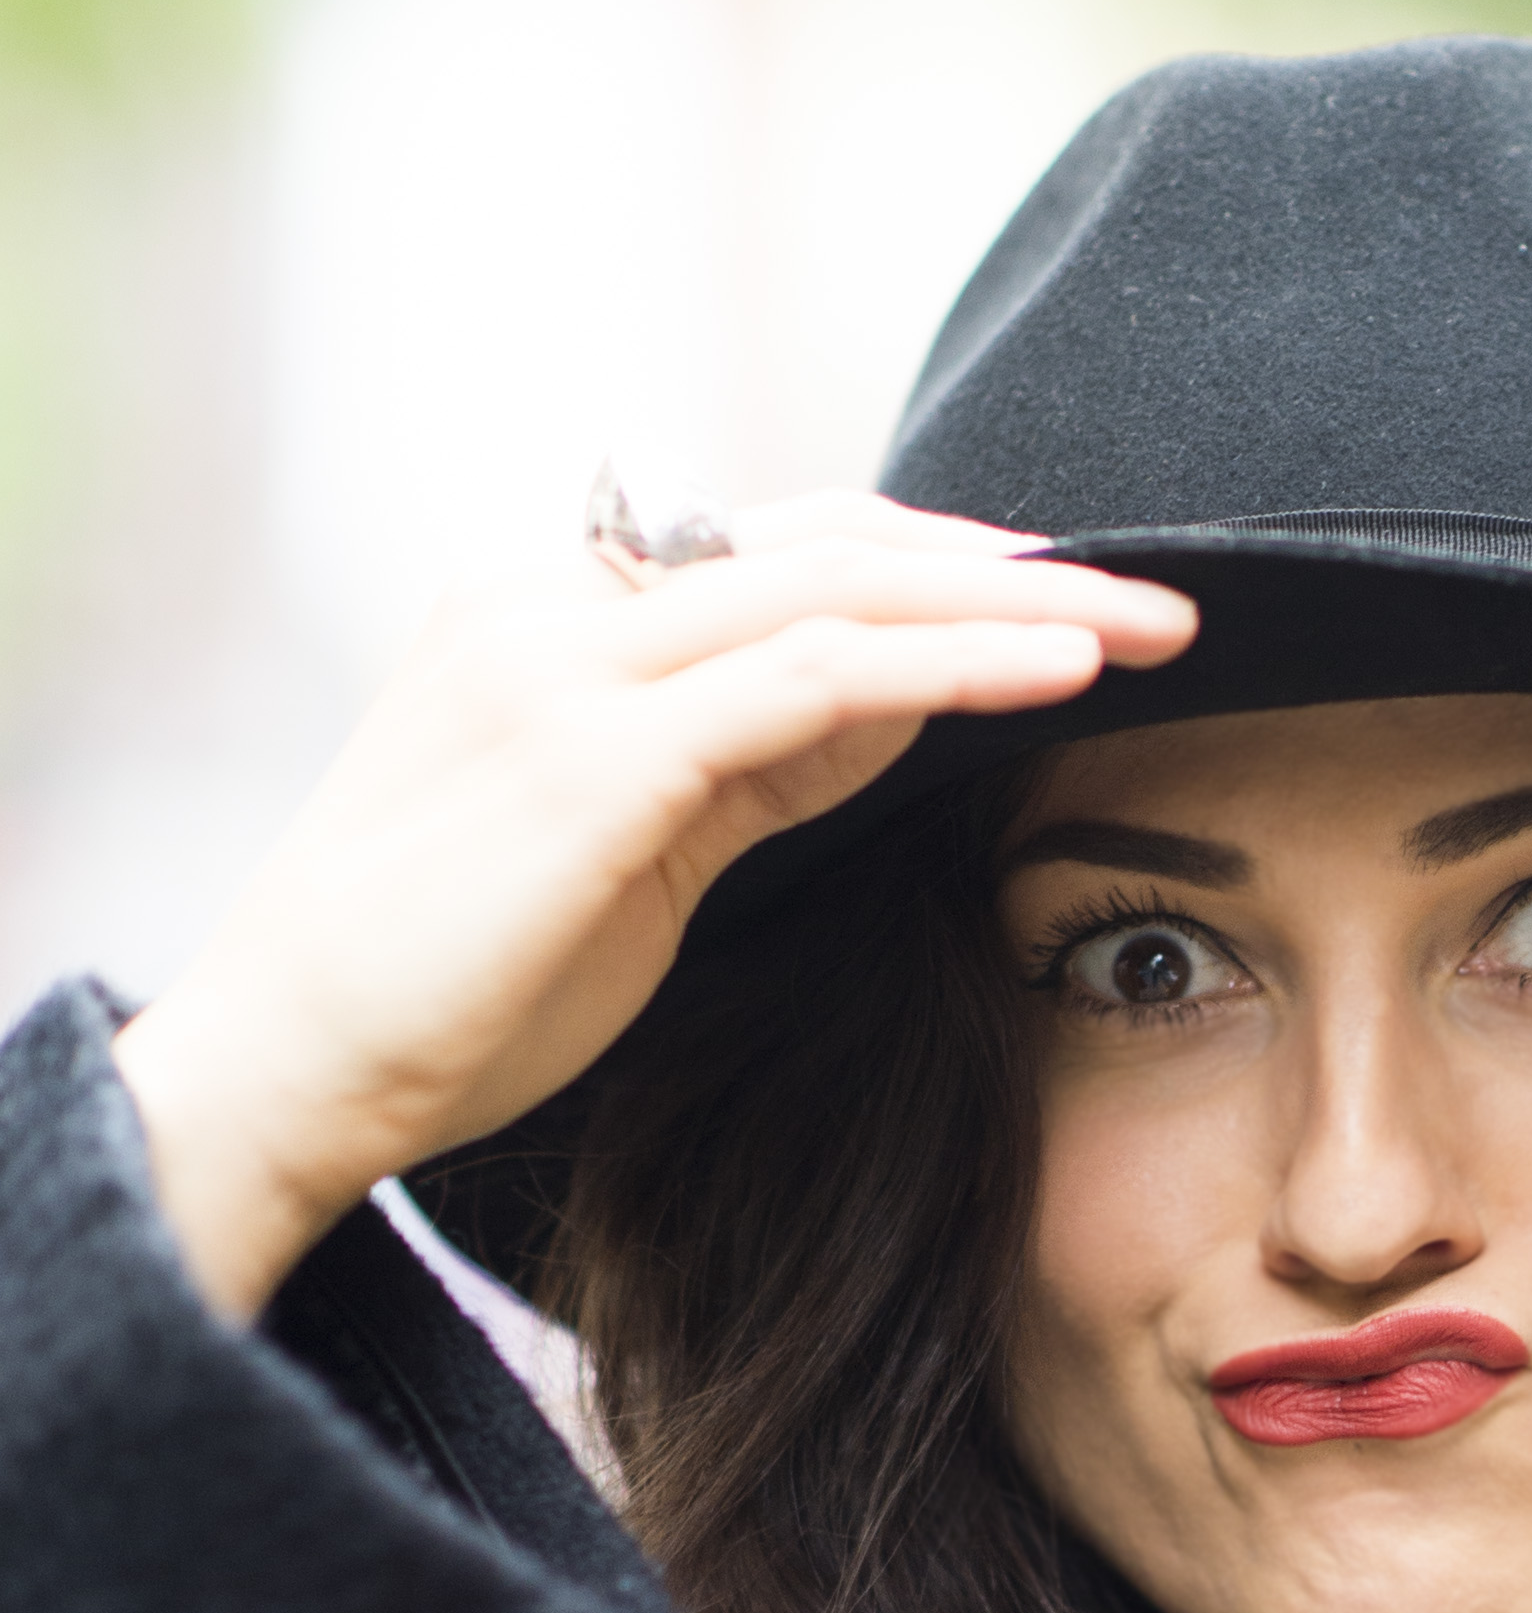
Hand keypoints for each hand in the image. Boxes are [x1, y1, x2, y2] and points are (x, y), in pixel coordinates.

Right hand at [112, 491, 1196, 1321]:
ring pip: (839, 587)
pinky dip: (952, 663)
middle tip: (1164, 597)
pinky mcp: (592, 754)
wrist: (287, 1072)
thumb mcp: (630, 853)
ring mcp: (562, 665)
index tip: (1071, 602)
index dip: (939, 564)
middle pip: (829, 540)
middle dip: (1009, 563)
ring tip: (1154, 625)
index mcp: (545, 614)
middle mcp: (548, 605)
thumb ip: (742, 764)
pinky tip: (1059, 673)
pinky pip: (815, 676)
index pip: (778, 546)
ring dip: (1018, 602)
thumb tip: (888, 708)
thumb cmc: (450, 991)